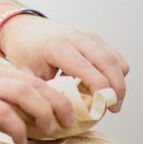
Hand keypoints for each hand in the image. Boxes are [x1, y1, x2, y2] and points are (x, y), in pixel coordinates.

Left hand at [0, 16, 128, 111]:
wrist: (24, 28)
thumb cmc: (24, 53)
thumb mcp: (26, 75)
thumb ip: (45, 92)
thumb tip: (61, 115)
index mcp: (56, 46)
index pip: (87, 69)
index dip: (100, 90)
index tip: (104, 108)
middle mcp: (76, 37)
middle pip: (109, 62)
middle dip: (117, 88)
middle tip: (114, 108)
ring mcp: (88, 35)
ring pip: (115, 59)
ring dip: (118, 81)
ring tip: (107, 99)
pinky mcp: (95, 37)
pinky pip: (114, 56)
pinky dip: (114, 72)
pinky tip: (101, 85)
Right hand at [0, 54, 77, 143]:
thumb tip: (18, 124)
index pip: (29, 77)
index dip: (51, 95)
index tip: (63, 113)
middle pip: (34, 83)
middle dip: (57, 104)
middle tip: (67, 122)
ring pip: (25, 93)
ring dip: (43, 113)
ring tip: (49, 130)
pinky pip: (3, 112)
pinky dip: (17, 128)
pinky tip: (19, 140)